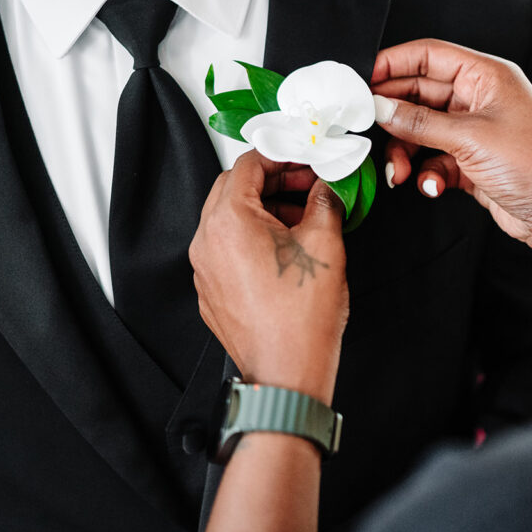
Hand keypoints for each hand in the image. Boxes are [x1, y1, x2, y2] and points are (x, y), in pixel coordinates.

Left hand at [190, 150, 347, 404]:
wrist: (286, 373)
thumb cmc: (300, 318)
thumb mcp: (326, 243)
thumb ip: (325, 201)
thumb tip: (326, 186)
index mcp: (229, 221)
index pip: (248, 165)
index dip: (282, 157)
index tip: (306, 162)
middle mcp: (206, 242)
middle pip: (233, 189)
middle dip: (272, 182)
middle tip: (307, 187)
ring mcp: (205, 269)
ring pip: (228, 220)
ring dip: (264, 210)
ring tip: (303, 220)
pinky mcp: (211, 292)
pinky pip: (227, 250)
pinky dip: (253, 239)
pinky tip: (286, 251)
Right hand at [371, 39, 531, 248]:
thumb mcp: (470, 138)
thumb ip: (419, 122)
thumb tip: (379, 107)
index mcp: (487, 76)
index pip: (429, 55)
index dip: (392, 63)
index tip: (360, 79)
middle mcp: (480, 98)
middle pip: (420, 94)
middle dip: (394, 116)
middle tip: (366, 129)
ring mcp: (476, 131)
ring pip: (423, 131)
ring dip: (405, 151)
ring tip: (398, 173)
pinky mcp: (473, 162)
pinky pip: (435, 159)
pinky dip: (427, 174)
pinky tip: (431, 187)